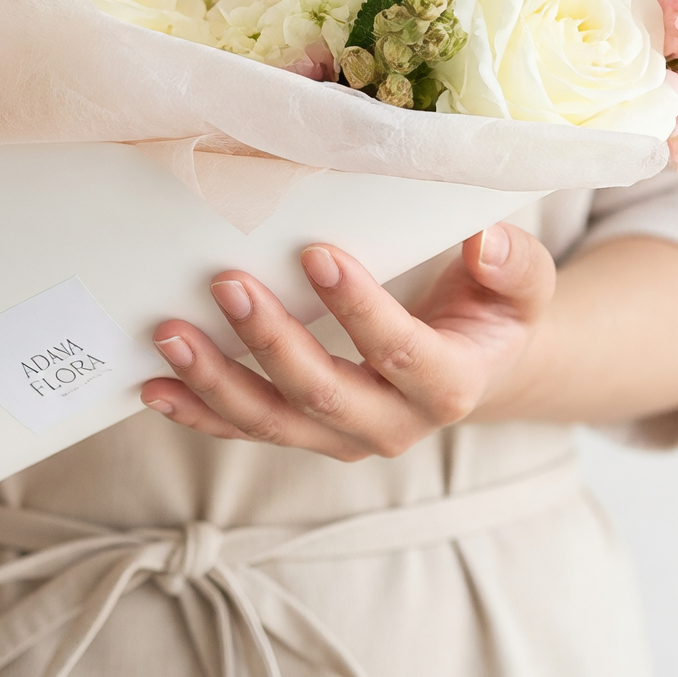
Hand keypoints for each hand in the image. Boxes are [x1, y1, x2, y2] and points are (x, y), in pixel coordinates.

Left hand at [140, 224, 556, 459]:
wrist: (474, 360)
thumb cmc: (490, 307)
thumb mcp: (522, 284)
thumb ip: (513, 264)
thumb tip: (487, 240)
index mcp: (451, 385)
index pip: (402, 353)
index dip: (360, 309)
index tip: (317, 253)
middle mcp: (393, 425)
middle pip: (324, 395)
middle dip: (272, 342)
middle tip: (227, 283)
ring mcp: (340, 436)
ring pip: (272, 422)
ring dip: (216, 381)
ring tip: (170, 333)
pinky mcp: (302, 434)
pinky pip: (243, 430)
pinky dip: (197, 410)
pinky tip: (155, 385)